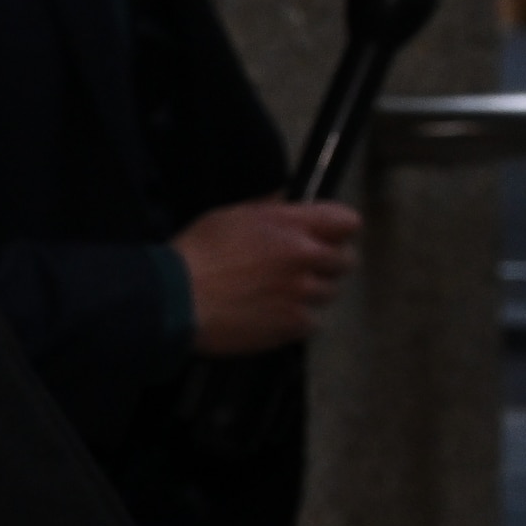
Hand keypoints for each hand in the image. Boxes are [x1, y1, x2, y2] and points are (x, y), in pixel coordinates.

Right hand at [175, 198, 361, 355]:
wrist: (177, 299)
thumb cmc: (197, 253)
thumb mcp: (229, 216)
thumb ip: (267, 209)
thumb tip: (286, 201)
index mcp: (291, 225)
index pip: (348, 221)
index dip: (338, 229)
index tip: (326, 237)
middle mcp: (305, 257)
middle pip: (346, 261)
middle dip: (327, 263)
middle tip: (300, 269)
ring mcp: (302, 294)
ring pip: (329, 293)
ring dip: (311, 293)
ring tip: (280, 296)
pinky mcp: (293, 325)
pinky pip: (311, 322)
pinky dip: (296, 320)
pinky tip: (271, 316)